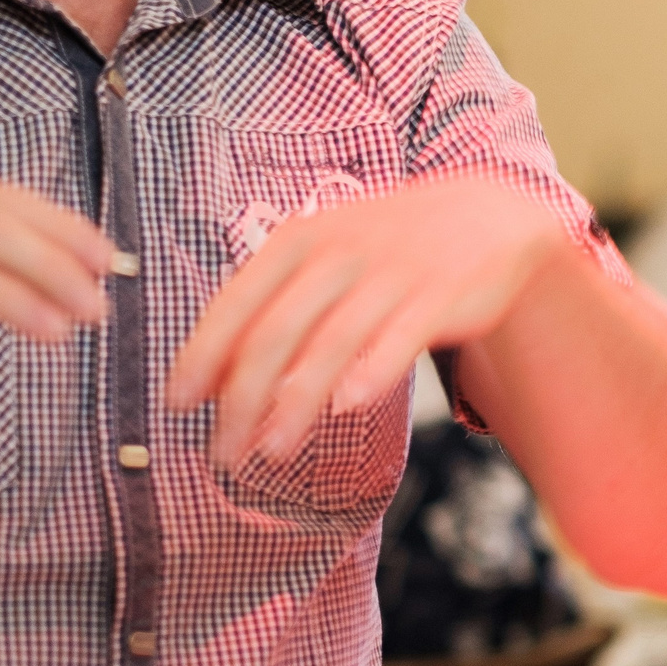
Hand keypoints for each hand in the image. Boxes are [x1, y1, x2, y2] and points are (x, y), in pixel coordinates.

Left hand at [167, 174, 567, 467]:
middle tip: (222, 448)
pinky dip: (371, 373)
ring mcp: (391, 274)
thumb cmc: (391, 244)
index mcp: (299, 241)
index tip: (178, 403)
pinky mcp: (439, 297)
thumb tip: (219, 369)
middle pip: (274, 334)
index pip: (236, 304)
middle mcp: (338, 254)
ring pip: (329, 346)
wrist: (488, 214)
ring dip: (296, 404)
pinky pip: (399, 339)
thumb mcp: (325, 252)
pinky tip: (348, 406)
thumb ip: (276, 302)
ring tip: (272, 451)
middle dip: (242, 399)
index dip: (202, 357)